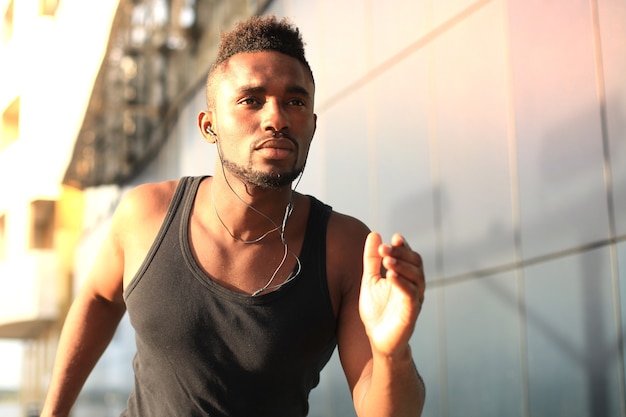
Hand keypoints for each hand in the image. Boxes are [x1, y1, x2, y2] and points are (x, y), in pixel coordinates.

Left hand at [359, 232, 424, 356]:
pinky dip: (402, 284)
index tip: (394, 238)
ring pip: (416, 277)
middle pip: (416, 263)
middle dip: (401, 253)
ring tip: (387, 259)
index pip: (409, 256)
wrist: (377, 339)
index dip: (403, 246)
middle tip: (385, 248)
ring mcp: (414, 299)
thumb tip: (374, 234)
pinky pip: (411, 295)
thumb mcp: (370, 280)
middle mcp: (413, 285)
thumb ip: (372, 259)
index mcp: (405, 276)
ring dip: (402, 266)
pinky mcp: (411, 313)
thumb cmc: (376, 309)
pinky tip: (391, 276)